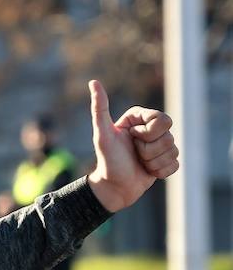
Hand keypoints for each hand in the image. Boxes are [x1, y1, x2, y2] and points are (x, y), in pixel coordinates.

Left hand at [85, 79, 178, 212]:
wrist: (112, 188)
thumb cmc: (107, 160)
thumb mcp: (102, 134)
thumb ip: (99, 108)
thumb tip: (93, 82)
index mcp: (141, 118)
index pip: (163, 120)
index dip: (148, 134)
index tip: (132, 139)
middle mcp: (152, 129)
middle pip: (169, 136)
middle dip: (150, 150)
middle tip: (135, 153)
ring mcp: (160, 145)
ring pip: (173, 151)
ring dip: (154, 162)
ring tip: (139, 163)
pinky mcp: (166, 160)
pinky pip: (175, 165)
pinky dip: (160, 171)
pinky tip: (147, 172)